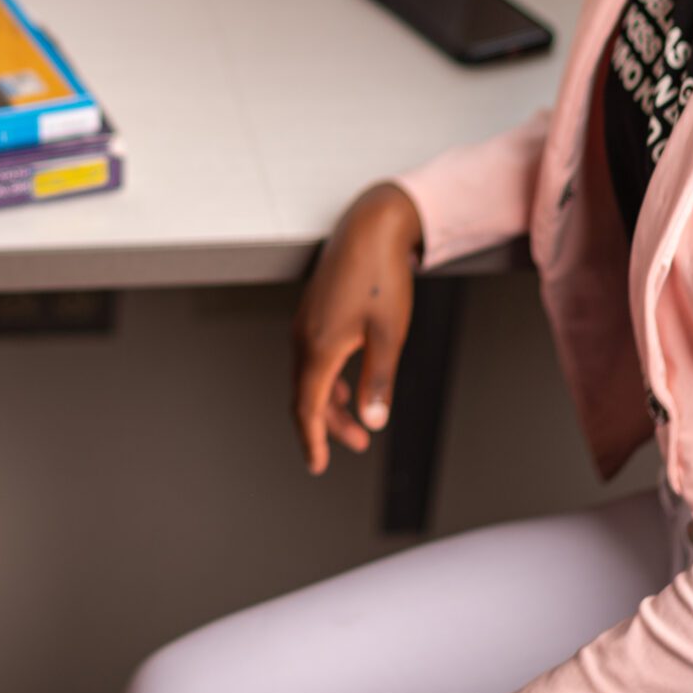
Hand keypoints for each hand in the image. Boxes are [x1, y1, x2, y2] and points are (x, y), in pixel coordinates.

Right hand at [293, 181, 420, 474]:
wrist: (371, 227)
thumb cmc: (381, 278)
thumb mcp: (388, 336)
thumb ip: (378, 382)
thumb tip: (373, 419)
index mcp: (319, 347)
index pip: (307, 407)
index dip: (312, 440)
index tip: (318, 465)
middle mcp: (304, 336)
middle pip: (306, 395)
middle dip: (327, 425)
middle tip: (358, 444)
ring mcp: (306, 322)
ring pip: (309, 376)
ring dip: (329, 402)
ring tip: (359, 419)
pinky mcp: (314, 312)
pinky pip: (312, 357)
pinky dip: (326, 379)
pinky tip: (347, 382)